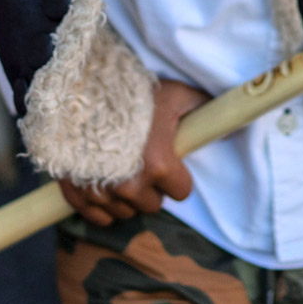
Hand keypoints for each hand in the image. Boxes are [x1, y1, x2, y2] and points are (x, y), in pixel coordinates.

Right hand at [56, 79, 205, 225]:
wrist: (80, 86)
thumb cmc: (133, 91)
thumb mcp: (176, 95)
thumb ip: (203, 111)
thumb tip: (227, 129)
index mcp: (160, 165)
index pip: (181, 192)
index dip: (177, 176)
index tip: (169, 160)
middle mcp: (131, 186)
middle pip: (152, 205)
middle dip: (152, 187)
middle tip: (143, 160)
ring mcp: (102, 192)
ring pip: (125, 212)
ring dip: (126, 196)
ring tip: (120, 166)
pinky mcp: (75, 194)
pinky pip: (97, 217)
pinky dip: (101, 205)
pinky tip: (101, 182)